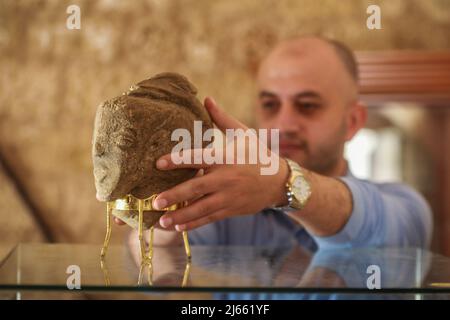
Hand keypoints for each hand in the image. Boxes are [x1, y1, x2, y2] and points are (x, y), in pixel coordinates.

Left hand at [153, 97, 288, 231]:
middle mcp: (226, 178)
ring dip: (180, 215)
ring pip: (201, 208)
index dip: (178, 160)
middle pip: (196, 188)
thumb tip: (206, 98)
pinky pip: (210, 218)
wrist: (279, 181)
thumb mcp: (243, 134)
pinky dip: (194, 223)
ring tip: (161, 220)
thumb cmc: (257, 154)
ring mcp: (228, 196)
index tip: (158, 163)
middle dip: (174, 196)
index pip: (198, 158)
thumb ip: (222, 119)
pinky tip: (178, 227)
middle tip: (155, 202)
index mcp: (225, 157)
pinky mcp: (231, 209)